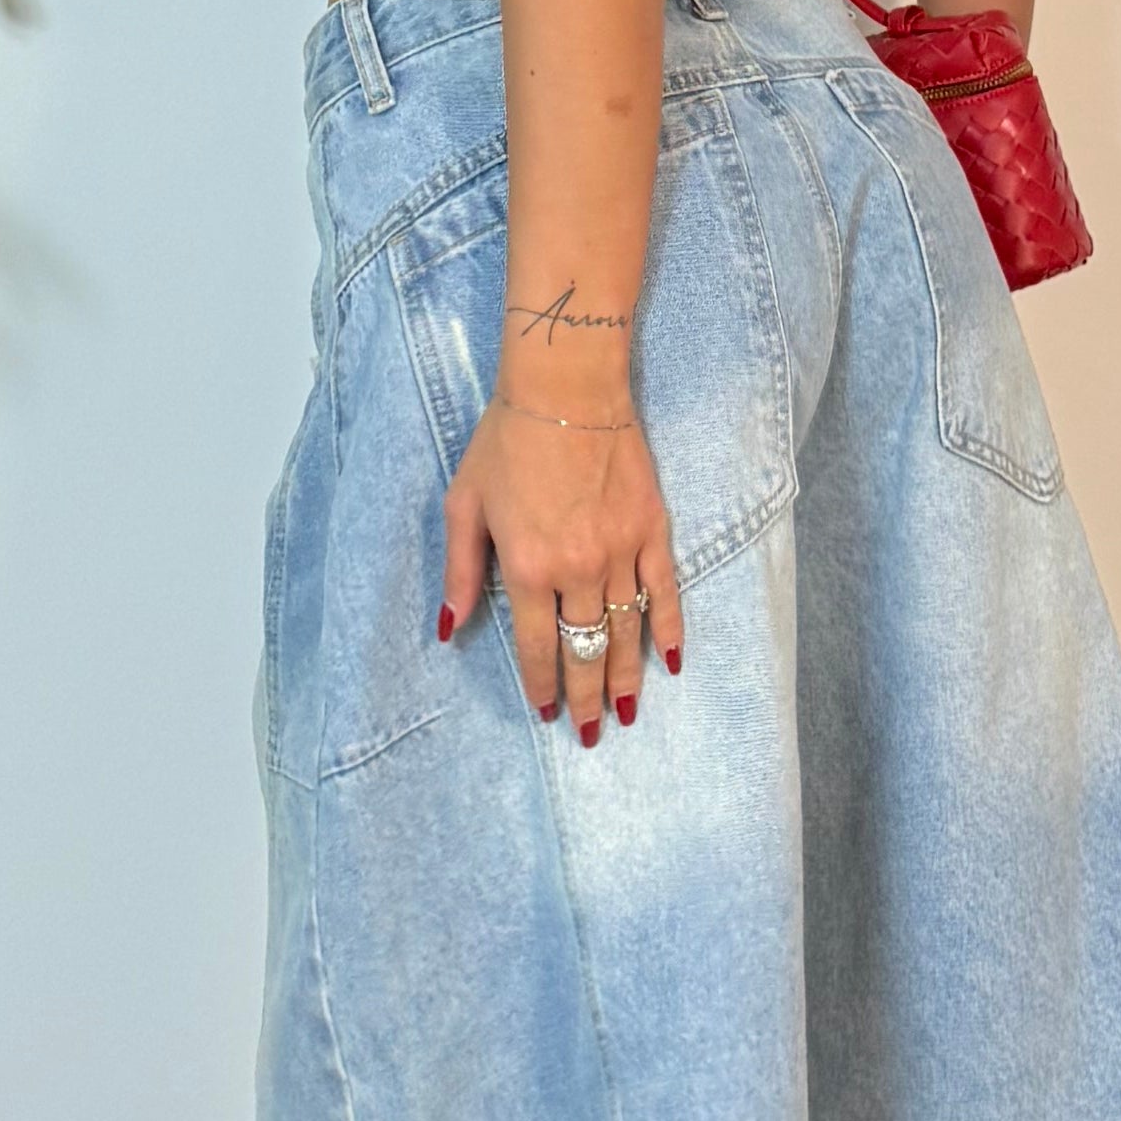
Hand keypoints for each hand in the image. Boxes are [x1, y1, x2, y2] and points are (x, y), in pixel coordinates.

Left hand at [441, 398, 683, 742]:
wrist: (566, 388)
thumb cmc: (506, 441)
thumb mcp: (464, 505)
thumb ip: (460, 571)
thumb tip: (449, 628)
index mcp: (527, 568)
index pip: (538, 648)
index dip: (541, 686)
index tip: (545, 713)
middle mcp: (576, 570)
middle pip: (585, 651)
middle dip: (585, 698)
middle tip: (591, 733)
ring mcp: (619, 552)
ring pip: (626, 631)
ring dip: (626, 677)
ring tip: (627, 712)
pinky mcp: (651, 530)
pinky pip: (663, 592)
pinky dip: (669, 630)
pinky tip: (671, 663)